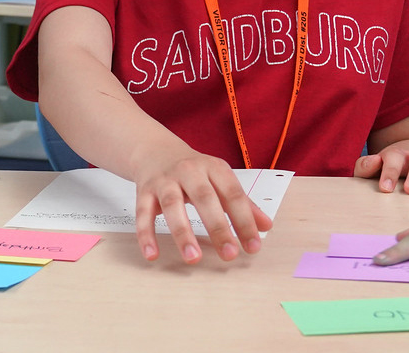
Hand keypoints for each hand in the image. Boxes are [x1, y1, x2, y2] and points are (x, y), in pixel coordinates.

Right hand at [132, 150, 273, 263]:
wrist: (155, 151)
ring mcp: (164, 181)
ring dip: (182, 233)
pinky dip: (146, 235)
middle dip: (218, 227)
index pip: (232, 194)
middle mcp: (189, 171)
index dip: (244, 220)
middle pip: (204, 198)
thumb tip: (265, 226)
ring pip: (172, 205)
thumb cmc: (194, 171)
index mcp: (213, 168)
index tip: (253, 246)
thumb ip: (242, 203)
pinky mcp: (144, 191)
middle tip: (229, 255)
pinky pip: (142, 214)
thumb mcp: (220, 180)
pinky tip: (152, 255)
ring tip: (193, 258)